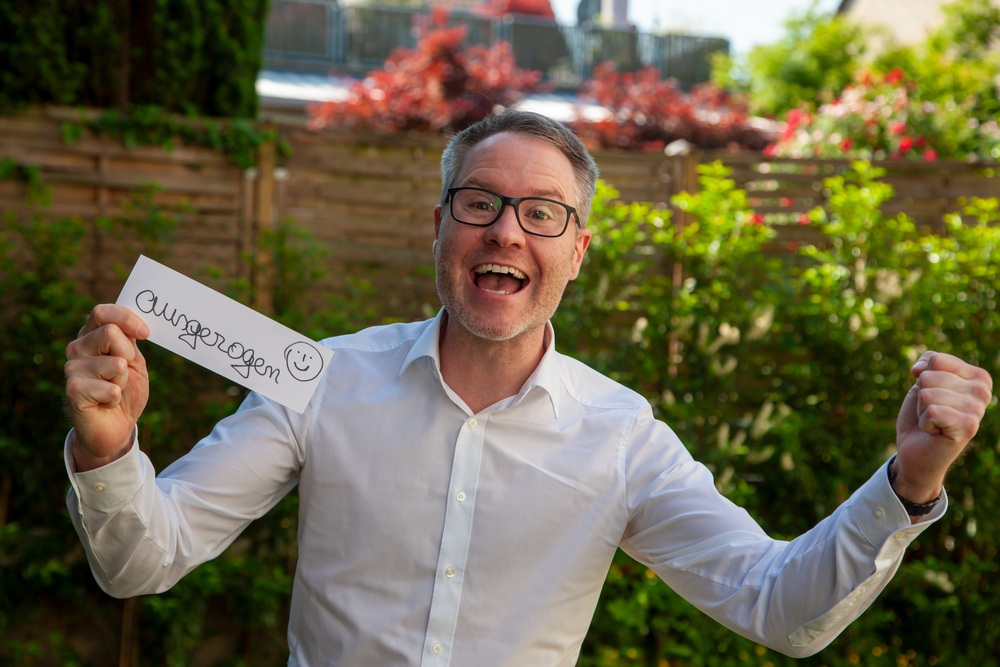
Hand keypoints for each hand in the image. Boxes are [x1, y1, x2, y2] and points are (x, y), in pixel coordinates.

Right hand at [65, 304, 150, 470]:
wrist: (115, 425)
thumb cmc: (126, 389)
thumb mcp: (133, 360)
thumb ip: (130, 339)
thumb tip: (137, 323)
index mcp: (91, 335)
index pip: (103, 312)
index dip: (127, 319)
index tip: (146, 334)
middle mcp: (78, 347)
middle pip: (110, 333)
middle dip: (128, 355)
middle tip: (123, 372)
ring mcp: (72, 367)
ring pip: (115, 363)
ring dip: (124, 380)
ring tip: (113, 389)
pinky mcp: (73, 389)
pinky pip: (111, 388)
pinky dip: (117, 398)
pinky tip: (106, 402)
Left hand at [893, 351, 993, 504]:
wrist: (915, 451)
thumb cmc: (922, 415)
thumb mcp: (922, 382)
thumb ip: (927, 363)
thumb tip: (920, 369)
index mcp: (977, 377)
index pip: (936, 360)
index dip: (922, 377)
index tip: (931, 395)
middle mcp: (983, 391)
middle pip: (929, 376)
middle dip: (921, 396)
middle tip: (932, 412)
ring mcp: (978, 410)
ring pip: (928, 393)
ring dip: (922, 410)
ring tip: (934, 422)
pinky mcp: (968, 427)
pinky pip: (932, 410)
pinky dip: (925, 422)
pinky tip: (935, 432)